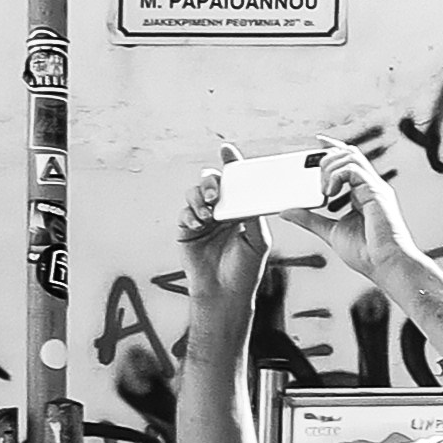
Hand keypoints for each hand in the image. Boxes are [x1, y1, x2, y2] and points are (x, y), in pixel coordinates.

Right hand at [178, 167, 273, 297]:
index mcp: (241, 209)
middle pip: (212, 182)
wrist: (224, 293)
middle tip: (215, 194)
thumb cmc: (245, 269)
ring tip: (208, 216)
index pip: (236, 181)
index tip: (226, 148)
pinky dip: (190, 215)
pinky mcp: (187, 230)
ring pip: (194, 194)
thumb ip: (253, 218)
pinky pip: (184, 213)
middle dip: (211, 182)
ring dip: (199, 199)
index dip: (230, 163)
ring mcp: (203, 219)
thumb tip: (250, 197)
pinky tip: (199, 225)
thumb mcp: (258, 242)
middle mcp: (221, 210)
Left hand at [304, 145, 419, 275]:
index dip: (334, 148)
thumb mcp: (330, 231)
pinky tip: (329, 193)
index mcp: (364, 194)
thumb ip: (310, 219)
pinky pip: (353, 169)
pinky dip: (336, 176)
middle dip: (327, 155)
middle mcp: (371, 187)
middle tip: (310, 169)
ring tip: (322, 190)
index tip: (318, 142)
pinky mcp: (376, 192)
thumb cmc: (367, 254)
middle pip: (350, 153)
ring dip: (329, 167)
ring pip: (350, 156)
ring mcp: (375, 188)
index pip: (350, 161)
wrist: (387, 266)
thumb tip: (287, 211)